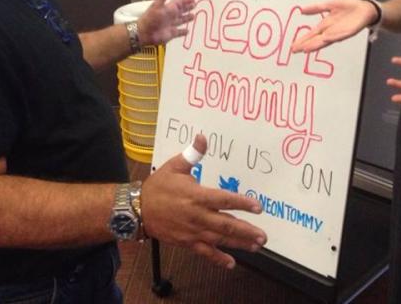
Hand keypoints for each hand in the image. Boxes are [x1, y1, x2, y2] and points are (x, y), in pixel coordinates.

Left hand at [137, 0, 194, 46]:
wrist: (145, 32)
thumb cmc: (151, 18)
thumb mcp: (157, 5)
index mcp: (169, 8)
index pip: (179, 2)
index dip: (186, 0)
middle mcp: (171, 16)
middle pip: (181, 11)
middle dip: (187, 8)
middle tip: (195, 5)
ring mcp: (171, 24)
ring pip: (181, 20)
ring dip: (187, 18)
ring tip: (193, 16)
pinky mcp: (171, 33)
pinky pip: (179, 32)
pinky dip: (183, 32)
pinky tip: (188, 31)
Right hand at [141, 134, 266, 268]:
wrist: (138, 209)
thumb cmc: (158, 186)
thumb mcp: (174, 166)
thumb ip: (192, 154)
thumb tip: (202, 137)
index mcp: (197, 196)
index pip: (224, 200)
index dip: (242, 204)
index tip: (257, 207)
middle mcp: (198, 215)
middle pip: (226, 224)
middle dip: (246, 231)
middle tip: (263, 236)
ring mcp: (193, 231)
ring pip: (219, 239)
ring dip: (239, 244)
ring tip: (256, 246)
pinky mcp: (187, 242)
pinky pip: (205, 252)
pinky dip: (218, 259)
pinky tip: (231, 263)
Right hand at [290, 0, 376, 52]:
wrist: (365, 8)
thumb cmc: (349, 7)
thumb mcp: (329, 5)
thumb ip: (316, 8)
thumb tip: (302, 10)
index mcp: (326, 25)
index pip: (311, 34)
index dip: (302, 40)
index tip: (293, 46)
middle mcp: (331, 31)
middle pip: (315, 40)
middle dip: (305, 45)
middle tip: (295, 50)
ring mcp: (339, 32)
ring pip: (325, 40)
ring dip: (316, 45)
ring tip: (306, 49)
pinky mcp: (348, 31)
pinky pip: (339, 35)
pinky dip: (332, 38)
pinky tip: (325, 39)